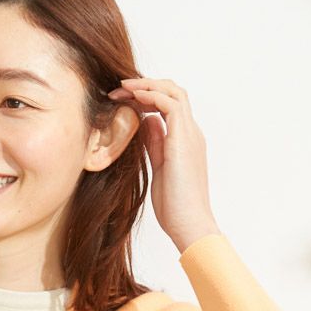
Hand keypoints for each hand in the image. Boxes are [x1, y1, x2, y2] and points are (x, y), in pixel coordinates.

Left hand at [107, 77, 219, 252]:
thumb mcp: (159, 169)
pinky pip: (170, 104)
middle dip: (145, 86)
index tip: (123, 101)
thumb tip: (145, 123)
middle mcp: (191, 133)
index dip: (147, 97)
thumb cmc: (175, 206)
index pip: (169, 106)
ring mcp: (190, 134)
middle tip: (119, 89)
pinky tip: (132, 98)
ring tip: (122, 88)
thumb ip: (154, 144)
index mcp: (185, 141)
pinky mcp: (184, 140)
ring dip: (146, 86)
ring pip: (173, 92)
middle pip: (173, 92)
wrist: (189, 224)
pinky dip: (151, 95)